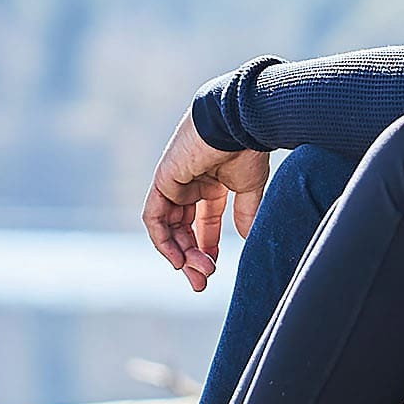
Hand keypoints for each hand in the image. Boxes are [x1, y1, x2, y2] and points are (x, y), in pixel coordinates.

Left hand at [141, 106, 271, 291]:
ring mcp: (174, 182)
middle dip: (192, 257)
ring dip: (181, 253)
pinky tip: (177, 258)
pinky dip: (163, 239)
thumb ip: (245, 213)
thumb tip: (247, 239)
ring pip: (169, 228)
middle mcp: (189, 184)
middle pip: (184, 229)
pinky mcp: (162, 180)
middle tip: (202, 281)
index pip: (204, 223)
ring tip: (196, 272)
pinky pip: (155, 217)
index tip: (213, 270)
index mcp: (211, 183)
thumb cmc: (247, 148)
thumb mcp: (249, 188)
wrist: (238, 121)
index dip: (207, 247)